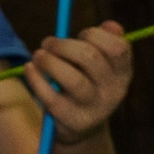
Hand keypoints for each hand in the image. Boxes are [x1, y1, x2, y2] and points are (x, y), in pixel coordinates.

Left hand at [21, 22, 131, 142]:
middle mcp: (113, 92)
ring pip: (72, 79)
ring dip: (49, 61)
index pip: (118, 48)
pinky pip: (51, 97)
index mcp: (122, 73)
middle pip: (90, 58)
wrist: (82, 127)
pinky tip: (30, 69)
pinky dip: (36, 78)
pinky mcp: (73, 120)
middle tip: (47, 42)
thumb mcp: (100, 64)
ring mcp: (94, 108)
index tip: (81, 34)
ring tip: (38, 55)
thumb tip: (111, 26)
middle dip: (63, 45)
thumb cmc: (87, 82)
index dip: (95, 34)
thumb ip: (105, 41)